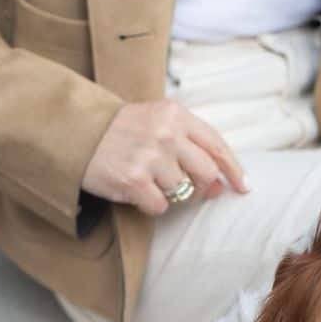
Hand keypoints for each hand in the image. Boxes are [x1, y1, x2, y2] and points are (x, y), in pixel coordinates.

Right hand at [83, 99, 249, 215]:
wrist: (77, 132)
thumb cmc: (122, 130)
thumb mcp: (158, 121)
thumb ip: (190, 145)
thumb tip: (219, 184)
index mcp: (176, 114)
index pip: (216, 145)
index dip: (233, 169)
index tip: (243, 186)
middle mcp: (166, 134)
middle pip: (205, 173)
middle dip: (199, 184)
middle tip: (180, 183)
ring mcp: (150, 157)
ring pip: (181, 191)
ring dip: (167, 191)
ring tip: (145, 176)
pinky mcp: (134, 180)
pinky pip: (159, 206)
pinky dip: (149, 204)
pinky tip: (135, 189)